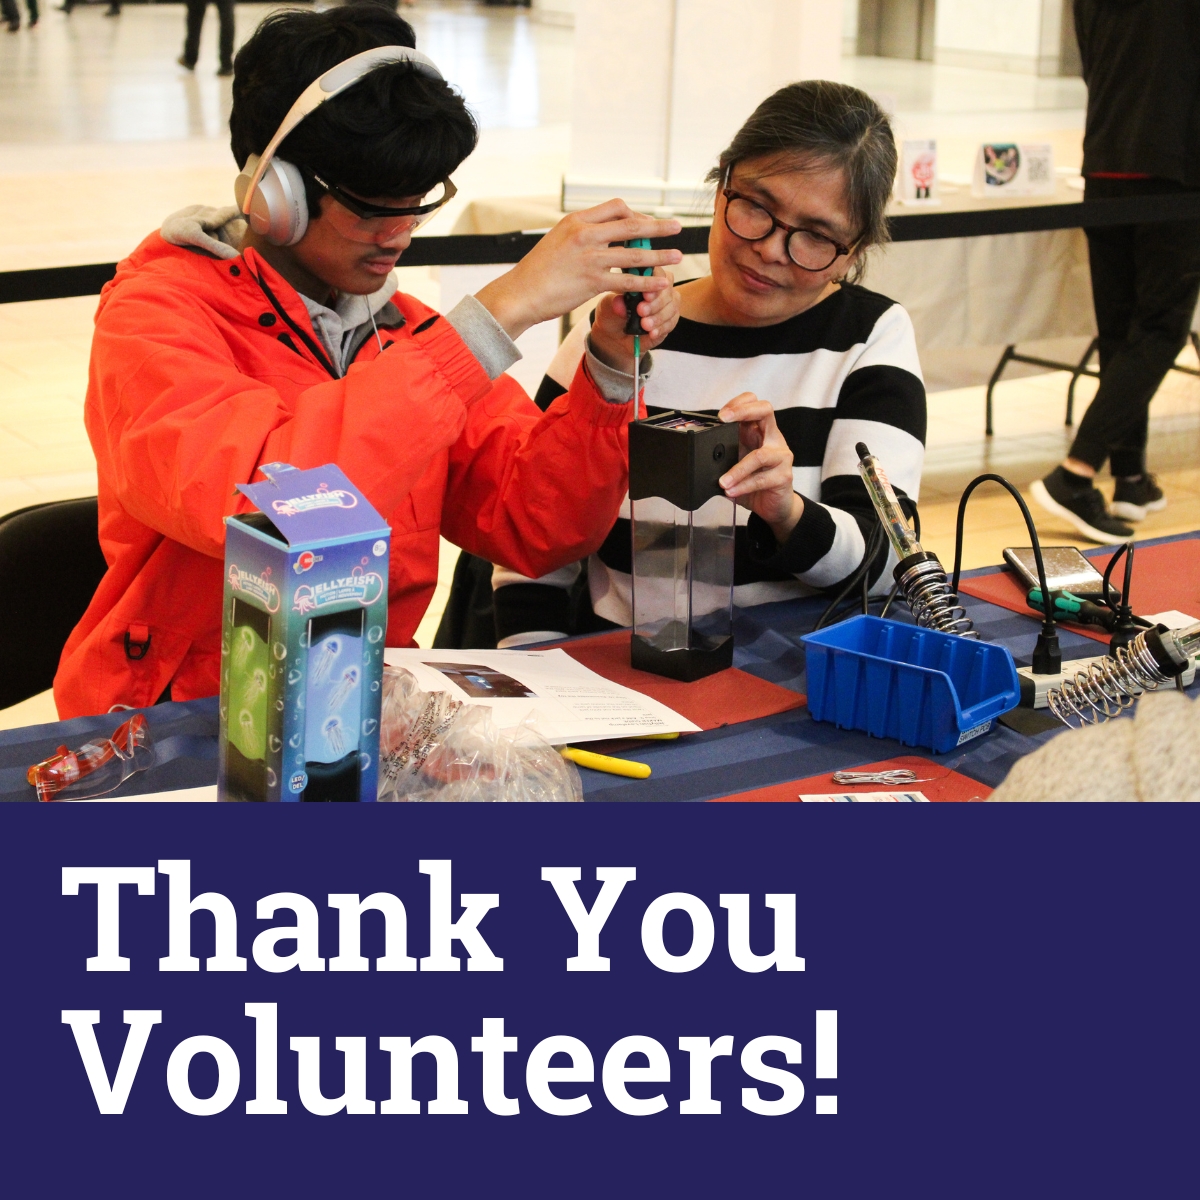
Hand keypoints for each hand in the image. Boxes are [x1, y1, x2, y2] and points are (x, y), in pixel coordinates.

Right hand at [474, 200, 682, 340]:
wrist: (521, 293)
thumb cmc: (539, 271)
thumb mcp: (559, 240)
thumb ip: (582, 234)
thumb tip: (603, 234)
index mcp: (577, 220)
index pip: (616, 207)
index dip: (636, 214)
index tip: (646, 223)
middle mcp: (585, 235)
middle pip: (632, 225)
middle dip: (659, 226)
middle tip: (678, 227)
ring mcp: (590, 258)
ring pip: (635, 254)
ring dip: (660, 255)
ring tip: (677, 256)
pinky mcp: (592, 282)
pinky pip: (627, 280)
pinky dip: (647, 282)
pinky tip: (660, 284)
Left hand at [588, 268, 678, 373]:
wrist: (614, 336)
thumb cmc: (612, 313)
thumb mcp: (608, 307)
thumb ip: (615, 303)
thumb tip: (619, 302)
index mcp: (644, 276)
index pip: (656, 271)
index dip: (654, 281)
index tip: (645, 294)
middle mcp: (659, 286)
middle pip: (667, 289)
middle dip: (656, 302)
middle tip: (642, 311)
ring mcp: (667, 303)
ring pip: (672, 306)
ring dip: (658, 317)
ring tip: (645, 325)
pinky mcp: (670, 319)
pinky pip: (672, 322)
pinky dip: (661, 328)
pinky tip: (652, 333)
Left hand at [717, 393, 802, 542]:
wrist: (773, 505)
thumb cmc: (754, 481)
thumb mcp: (734, 463)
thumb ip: (720, 456)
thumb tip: (693, 455)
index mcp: (759, 431)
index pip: (754, 403)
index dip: (738, 403)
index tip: (720, 415)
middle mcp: (772, 439)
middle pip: (765, 410)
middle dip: (743, 411)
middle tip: (723, 420)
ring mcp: (781, 456)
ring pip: (760, 455)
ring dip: (737, 470)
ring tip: (722, 482)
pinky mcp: (784, 476)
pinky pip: (761, 479)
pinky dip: (743, 486)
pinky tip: (731, 491)